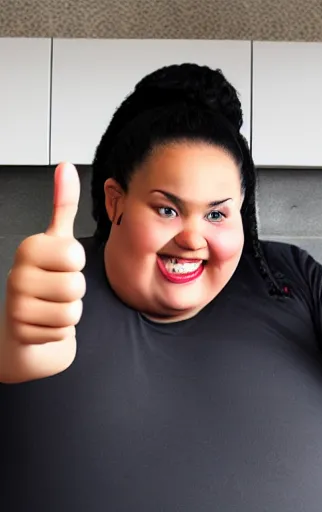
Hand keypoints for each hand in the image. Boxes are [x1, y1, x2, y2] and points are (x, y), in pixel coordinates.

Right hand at [0, 162, 85, 382]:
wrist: (26, 318)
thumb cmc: (47, 276)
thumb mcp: (58, 239)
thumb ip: (64, 205)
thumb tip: (67, 166)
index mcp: (28, 248)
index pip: (76, 256)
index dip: (76, 263)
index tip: (61, 264)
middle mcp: (16, 274)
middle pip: (76, 285)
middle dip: (75, 290)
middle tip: (58, 287)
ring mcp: (15, 305)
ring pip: (72, 310)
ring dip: (70, 310)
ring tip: (53, 304)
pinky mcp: (21, 332)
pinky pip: (63, 331)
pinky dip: (60, 329)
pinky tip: (45, 320)